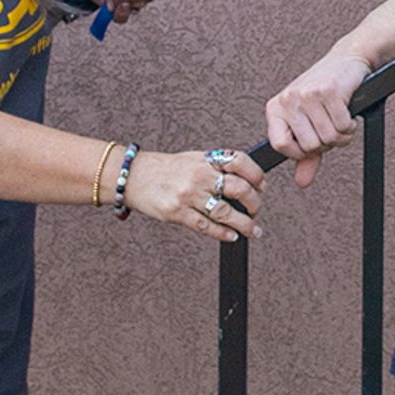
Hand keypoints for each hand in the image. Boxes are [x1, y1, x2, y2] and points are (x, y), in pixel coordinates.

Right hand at [125, 144, 265, 241]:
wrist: (132, 176)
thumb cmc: (164, 169)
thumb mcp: (193, 158)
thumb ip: (216, 167)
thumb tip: (246, 180)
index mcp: (205, 160)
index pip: (241, 162)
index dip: (257, 175)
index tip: (262, 186)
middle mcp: (199, 176)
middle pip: (239, 189)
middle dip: (255, 203)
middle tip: (257, 210)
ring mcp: (188, 195)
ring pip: (226, 212)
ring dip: (245, 224)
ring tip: (253, 230)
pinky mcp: (177, 213)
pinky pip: (206, 226)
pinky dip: (223, 233)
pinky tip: (232, 236)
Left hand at [265, 47, 371, 185]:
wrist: (347, 59)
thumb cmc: (326, 91)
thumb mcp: (309, 123)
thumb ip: (305, 155)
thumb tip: (302, 181)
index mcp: (276, 107)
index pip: (279, 145)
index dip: (299, 153)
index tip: (311, 147)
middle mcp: (289, 100)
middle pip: (309, 145)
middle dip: (326, 143)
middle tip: (331, 127)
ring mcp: (308, 95)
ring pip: (328, 138)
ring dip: (342, 135)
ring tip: (340, 119)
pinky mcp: (329, 91)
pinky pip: (343, 127)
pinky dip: (351, 125)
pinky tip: (348, 113)